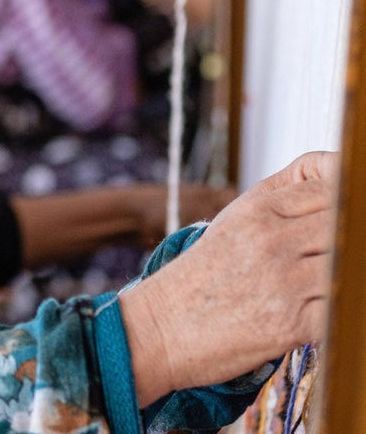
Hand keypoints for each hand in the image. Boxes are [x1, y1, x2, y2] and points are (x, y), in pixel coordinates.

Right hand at [120, 152, 336, 405]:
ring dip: (346, 272)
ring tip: (321, 279)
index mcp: (257, 210)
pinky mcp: (293, 324)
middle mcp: (272, 241)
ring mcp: (284, 282)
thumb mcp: (232, 221)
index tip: (348, 214)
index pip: (334, 184)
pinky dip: (342, 307)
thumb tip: (337, 177)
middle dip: (351, 234)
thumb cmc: (201, 276)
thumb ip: (282, 195)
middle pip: (349, 221)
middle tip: (333, 249)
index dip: (352, 197)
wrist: (160, 329)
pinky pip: (344, 307)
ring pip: (351, 263)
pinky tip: (321, 306)